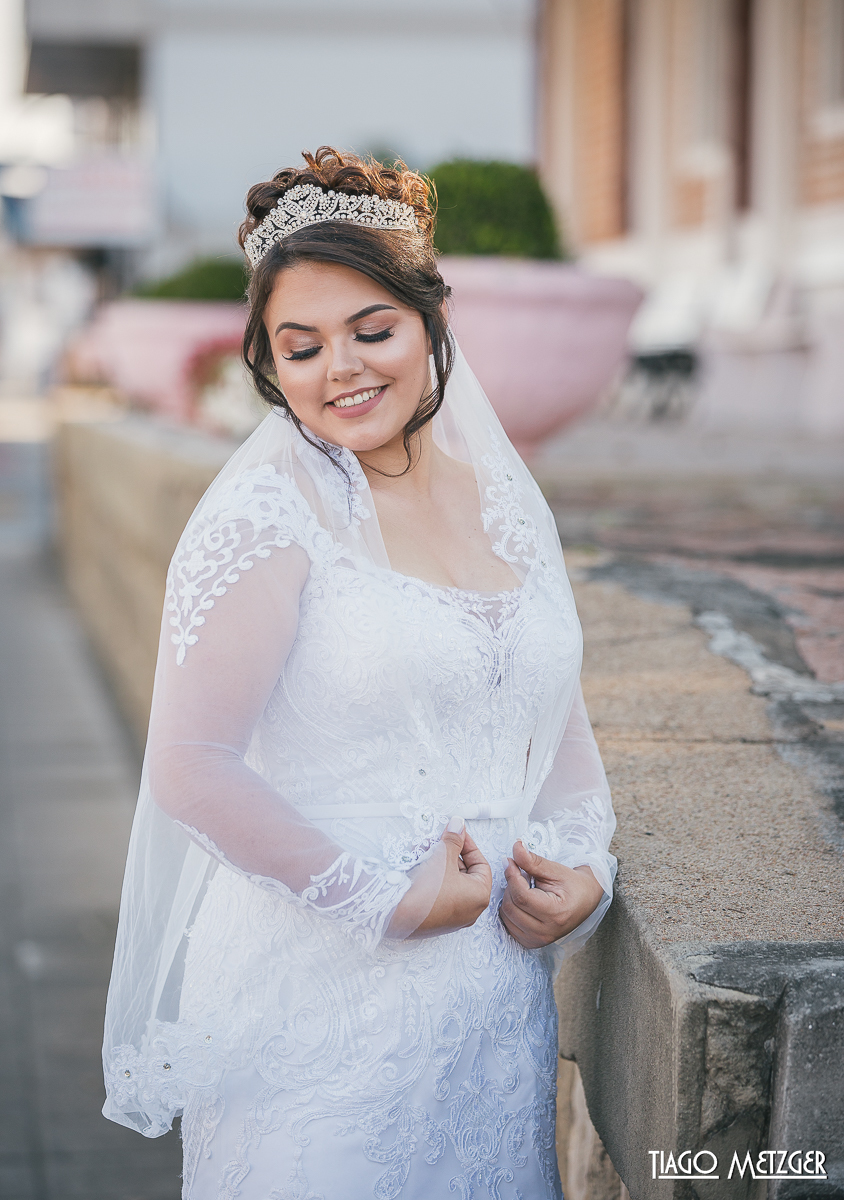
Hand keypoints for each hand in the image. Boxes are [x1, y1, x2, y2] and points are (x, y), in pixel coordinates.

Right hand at [415, 818, 492, 934]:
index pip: (481, 864)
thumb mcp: (443, 857)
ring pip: (450, 882)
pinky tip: (420, 865)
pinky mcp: (436, 919)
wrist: (398, 915)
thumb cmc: (427, 891)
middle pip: (465, 873)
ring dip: (439, 863)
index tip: (457, 834)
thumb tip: (458, 826)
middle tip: (439, 841)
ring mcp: (453, 917)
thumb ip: (453, 839)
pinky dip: (433, 878)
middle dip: (450, 853)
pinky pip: (440, 893)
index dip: (468, 845)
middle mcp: (470, 910)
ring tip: (425, 850)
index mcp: (479, 896)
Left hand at [499, 840, 604, 948]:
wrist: (585, 900)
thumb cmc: (574, 885)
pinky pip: (508, 925)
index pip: (521, 896)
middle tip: (521, 874)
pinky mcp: (531, 942)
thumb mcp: (555, 869)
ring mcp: (538, 940)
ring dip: (509, 897)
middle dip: (511, 885)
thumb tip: (516, 848)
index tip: (510, 861)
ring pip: (506, 916)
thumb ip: (533, 860)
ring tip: (523, 887)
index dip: (512, 875)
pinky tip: (521, 901)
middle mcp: (546, 932)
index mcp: (556, 914)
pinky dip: (510, 910)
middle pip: (511, 906)